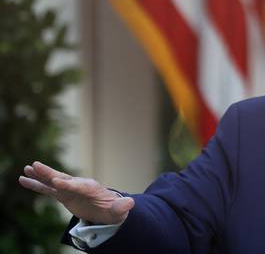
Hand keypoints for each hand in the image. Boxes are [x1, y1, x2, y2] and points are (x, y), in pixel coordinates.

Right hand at [18, 161, 134, 224]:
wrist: (108, 209)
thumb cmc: (113, 210)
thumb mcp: (119, 210)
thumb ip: (123, 206)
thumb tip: (131, 203)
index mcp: (91, 188)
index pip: (79, 186)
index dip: (69, 184)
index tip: (57, 181)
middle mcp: (79, 186)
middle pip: (63, 178)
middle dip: (50, 173)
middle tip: (36, 165)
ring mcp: (69, 189)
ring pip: (52, 181)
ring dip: (40, 176)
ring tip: (26, 168)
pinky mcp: (63, 195)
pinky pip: (47, 189)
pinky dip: (36, 185)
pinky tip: (23, 179)